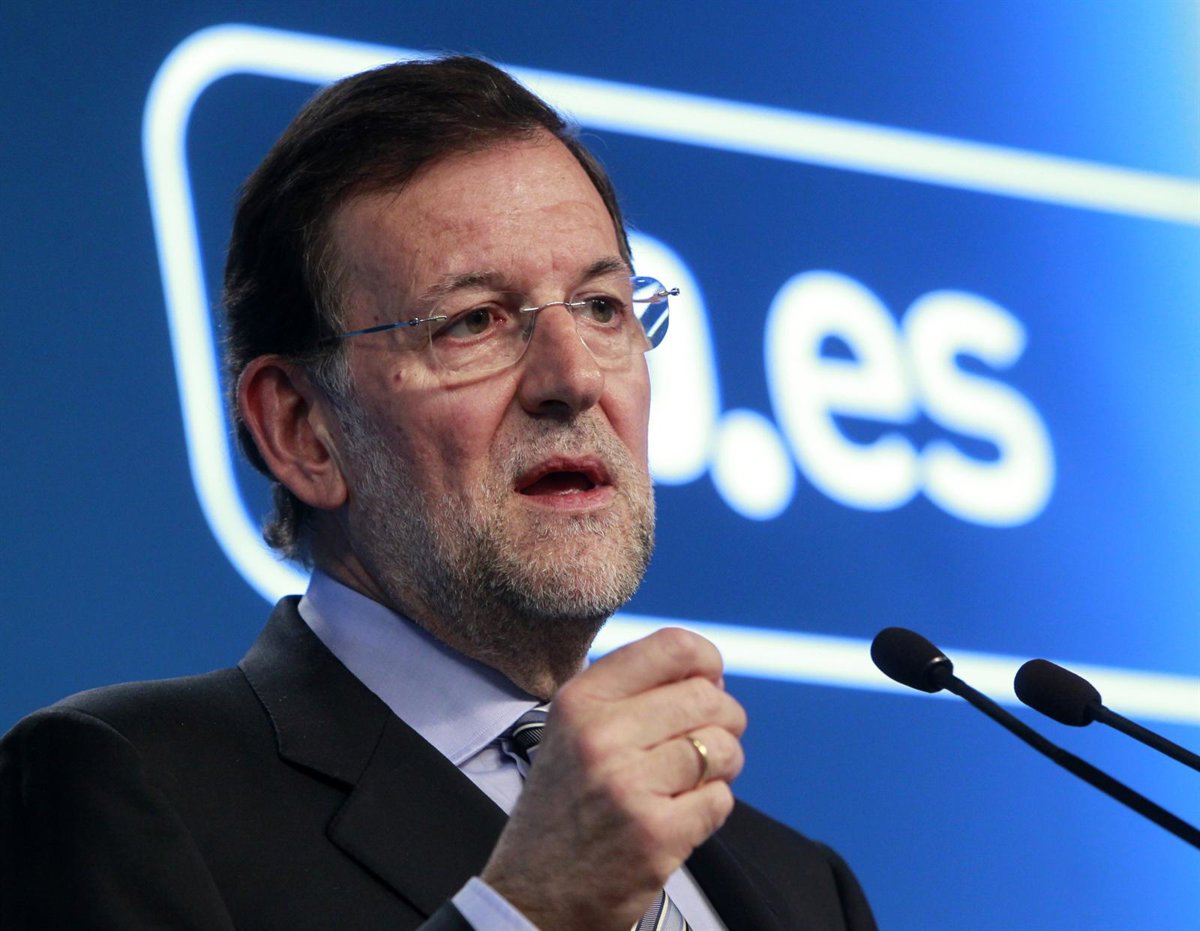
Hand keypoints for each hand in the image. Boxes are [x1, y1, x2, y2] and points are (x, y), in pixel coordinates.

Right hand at [480, 627, 746, 930]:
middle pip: (708, 698)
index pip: (673, 647)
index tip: (709, 684)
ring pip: (722, 747)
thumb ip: (630, 693)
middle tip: (709, 740)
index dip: (707, 662)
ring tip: (697, 779)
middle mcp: (600, 735)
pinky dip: (712, 807)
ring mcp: (628, 785)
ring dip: (724, 765)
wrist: (532, 895)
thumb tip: (708, 674)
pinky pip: (721, 799)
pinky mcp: (655, 834)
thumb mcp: (572, 730)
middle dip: (725, 719)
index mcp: (581, 700)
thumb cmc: (564, 807)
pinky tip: (682, 814)